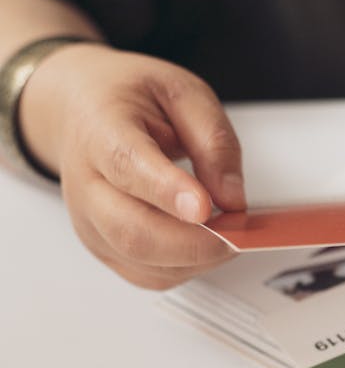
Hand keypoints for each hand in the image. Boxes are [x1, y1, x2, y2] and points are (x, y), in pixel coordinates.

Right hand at [20, 43, 242, 287]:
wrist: (82, 112)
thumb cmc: (129, 101)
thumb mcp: (182, 92)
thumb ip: (213, 140)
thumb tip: (232, 197)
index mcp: (100, 131)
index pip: (127, 167)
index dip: (168, 192)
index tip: (205, 206)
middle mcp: (86, 185)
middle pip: (133, 231)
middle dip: (195, 242)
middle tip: (239, 230)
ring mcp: (91, 223)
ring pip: (144, 262)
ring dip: (197, 258)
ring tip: (227, 232)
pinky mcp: (105, 249)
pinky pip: (149, 276)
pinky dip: (186, 268)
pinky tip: (204, 244)